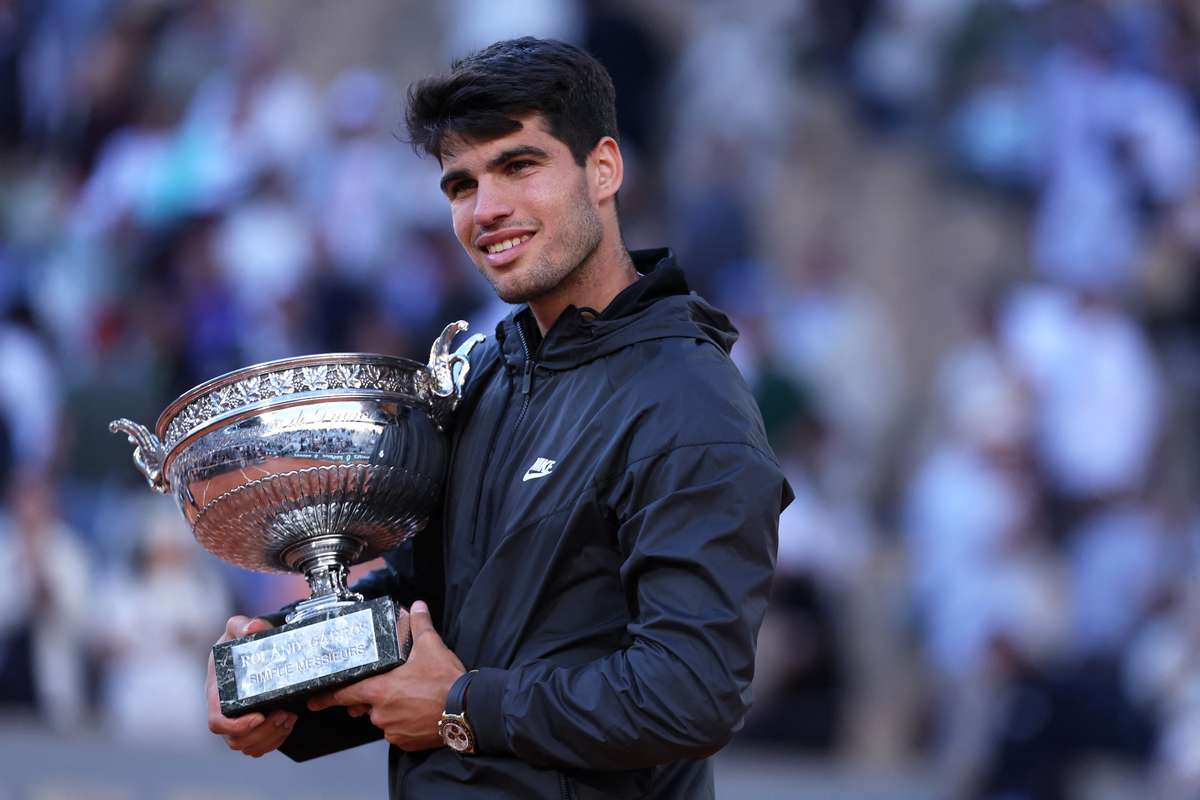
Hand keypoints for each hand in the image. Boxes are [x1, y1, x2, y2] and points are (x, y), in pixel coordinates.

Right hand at [206, 615, 297, 756]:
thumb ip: (242, 624)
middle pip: (235, 740)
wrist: (248, 648)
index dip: (235, 726)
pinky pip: (259, 746)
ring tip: (290, 717)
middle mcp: (223, 711)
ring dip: (272, 737)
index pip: (216, 721)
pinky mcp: (250, 727)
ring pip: (248, 746)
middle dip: (263, 732)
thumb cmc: (237, 641)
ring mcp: (236, 721)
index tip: (259, 717)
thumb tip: (253, 627)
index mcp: (216, 693)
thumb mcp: (236, 628)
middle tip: (286, 714)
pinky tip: (289, 723)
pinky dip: (275, 740)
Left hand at [307, 600, 464, 750]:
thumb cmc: (444, 681)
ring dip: (393, 710)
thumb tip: (418, 607)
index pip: (345, 695)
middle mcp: (381, 714)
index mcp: (380, 690)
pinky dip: (405, 724)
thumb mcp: (431, 647)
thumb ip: (419, 625)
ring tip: (414, 698)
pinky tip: (420, 713)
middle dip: (376, 698)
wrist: (466, 710)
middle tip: (394, 687)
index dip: (327, 698)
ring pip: (385, 719)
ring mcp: (393, 731)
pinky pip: (399, 733)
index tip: (313, 701)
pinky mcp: (406, 743)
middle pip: (368, 705)